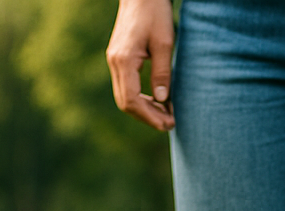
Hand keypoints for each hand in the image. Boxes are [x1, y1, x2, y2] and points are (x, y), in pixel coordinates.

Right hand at [107, 0, 175, 131]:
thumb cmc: (155, 14)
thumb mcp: (164, 43)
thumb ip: (162, 73)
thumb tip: (163, 101)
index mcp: (124, 60)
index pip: (132, 100)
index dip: (150, 116)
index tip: (168, 124)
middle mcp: (114, 63)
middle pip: (125, 103)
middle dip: (147, 117)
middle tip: (170, 124)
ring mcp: (114, 61)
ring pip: (124, 97)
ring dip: (144, 110)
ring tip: (166, 115)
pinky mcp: (119, 59)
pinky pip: (126, 86)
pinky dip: (141, 98)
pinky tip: (158, 101)